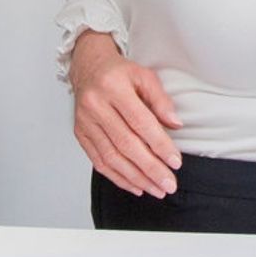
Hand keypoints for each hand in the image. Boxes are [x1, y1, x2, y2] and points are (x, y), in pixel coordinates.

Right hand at [69, 30, 182, 196]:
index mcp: (113, 86)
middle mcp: (95, 104)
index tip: (175, 162)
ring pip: (111, 156)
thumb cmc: (118, 73)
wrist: (88, 67)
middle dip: (150, 168)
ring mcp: (85, 121)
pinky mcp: (80, 133)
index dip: (159, 144)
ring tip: (156, 189)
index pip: (139, 121)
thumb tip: (175, 125)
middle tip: (168, 184)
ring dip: (135, 178)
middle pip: (125, 143)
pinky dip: (118, 177)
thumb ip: (160, 100)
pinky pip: (98, 161)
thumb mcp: (144, 76)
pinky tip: (135, 186)